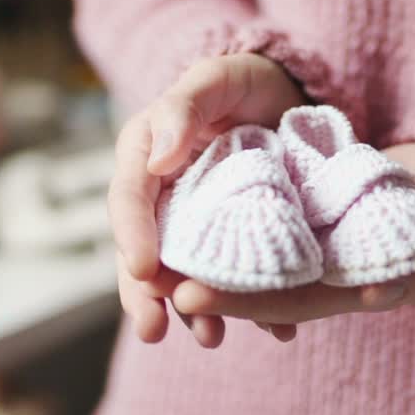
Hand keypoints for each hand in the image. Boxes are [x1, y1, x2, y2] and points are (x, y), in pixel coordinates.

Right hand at [109, 53, 306, 347]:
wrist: (285, 94)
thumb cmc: (240, 79)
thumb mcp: (214, 78)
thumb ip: (183, 110)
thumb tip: (157, 162)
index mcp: (145, 161)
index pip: (129, 202)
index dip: (131, 236)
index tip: (142, 269)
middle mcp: (165, 200)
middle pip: (146, 254)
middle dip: (146, 296)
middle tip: (152, 331)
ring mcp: (200, 226)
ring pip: (188, 275)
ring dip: (196, 310)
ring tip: (212, 337)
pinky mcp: (238, 242)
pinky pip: (240, 277)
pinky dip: (255, 307)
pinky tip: (276, 331)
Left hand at [170, 143, 414, 332]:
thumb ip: (413, 274)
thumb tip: (370, 293)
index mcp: (350, 290)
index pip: (283, 299)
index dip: (236, 298)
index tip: (188, 290)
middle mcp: (326, 268)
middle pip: (256, 276)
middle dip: (205, 276)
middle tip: (150, 271)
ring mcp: (322, 234)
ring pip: (257, 245)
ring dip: (212, 242)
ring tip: (160, 231)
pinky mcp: (321, 197)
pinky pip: (276, 204)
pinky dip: (241, 201)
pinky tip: (202, 186)